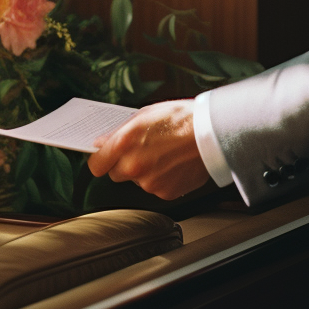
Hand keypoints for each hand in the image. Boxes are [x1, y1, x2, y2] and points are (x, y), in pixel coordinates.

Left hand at [87, 99, 209, 200]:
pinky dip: (161, 179)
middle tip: (141, 150)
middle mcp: (134, 167)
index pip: (96, 165)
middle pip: (115, 175)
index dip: (100, 160)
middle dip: (123, 164)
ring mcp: (150, 183)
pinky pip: (155, 188)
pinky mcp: (166, 193)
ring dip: (145, 171)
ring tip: (164, 154)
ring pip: (138, 181)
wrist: (212, 133)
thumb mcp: (144, 115)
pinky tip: (173, 164)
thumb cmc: (180, 118)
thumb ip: (119, 132)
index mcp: (125, 144)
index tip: (103, 158)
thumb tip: (101, 143)